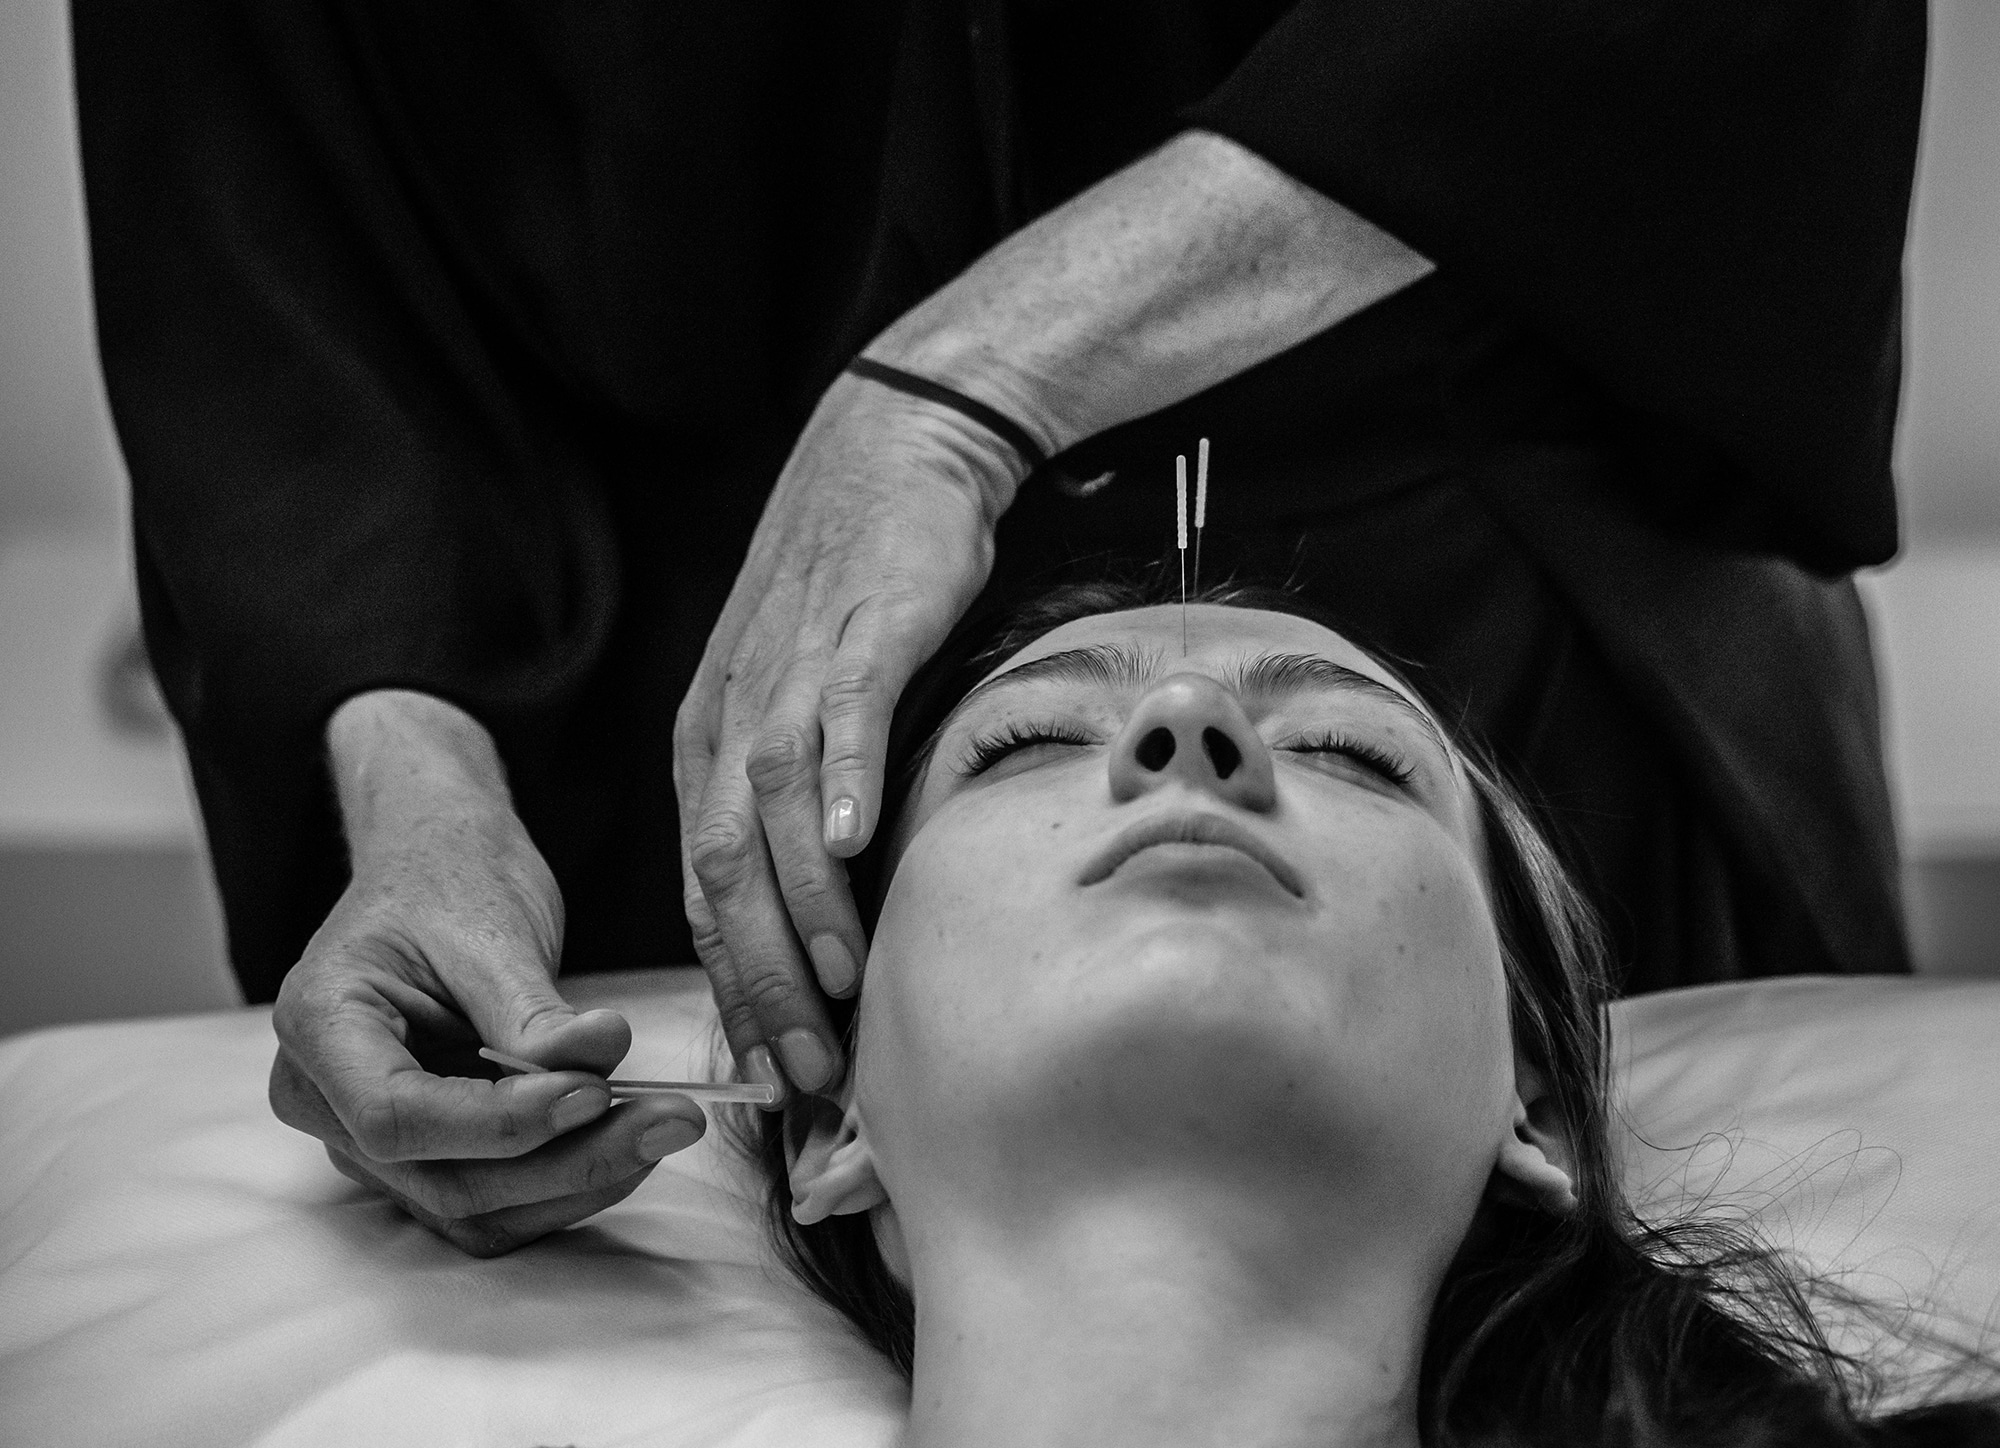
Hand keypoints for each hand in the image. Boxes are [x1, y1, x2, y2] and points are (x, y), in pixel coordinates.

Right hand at [270, 691, 705, 1255]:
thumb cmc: (449, 880)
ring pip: (475, 1208)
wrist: (440, 866)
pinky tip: (629, 1137)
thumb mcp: (490, 926)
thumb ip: (533, 1008)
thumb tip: (597, 1061)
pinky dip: (566, 1181)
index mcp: (319, 1026)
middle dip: (564, 1161)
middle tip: (666, 1119)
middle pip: (443, 1179)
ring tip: (662, 1125)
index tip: (595, 1091)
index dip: (500, 1122)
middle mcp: (325, 1100)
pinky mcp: (426, 1155)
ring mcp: (368, 1139)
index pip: (396, 1115)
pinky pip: (494, 1202)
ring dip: (577, 1181)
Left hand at [675, 374, 1026, 1094]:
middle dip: (762, 979)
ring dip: (805, 907)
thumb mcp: (797, 701)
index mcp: (710, 745)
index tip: (769, 1069)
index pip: (703, 891)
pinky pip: (847, 717)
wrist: (888, 455)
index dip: (733, 986)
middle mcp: (736, 719)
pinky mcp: (865, 632)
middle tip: (805, 1066)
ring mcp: (797, 676)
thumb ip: (794, 799)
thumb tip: (823, 908)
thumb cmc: (851, 590)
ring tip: (838, 987)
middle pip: (726, 869)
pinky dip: (847, 782)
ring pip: (776, 812)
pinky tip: (861, 841)